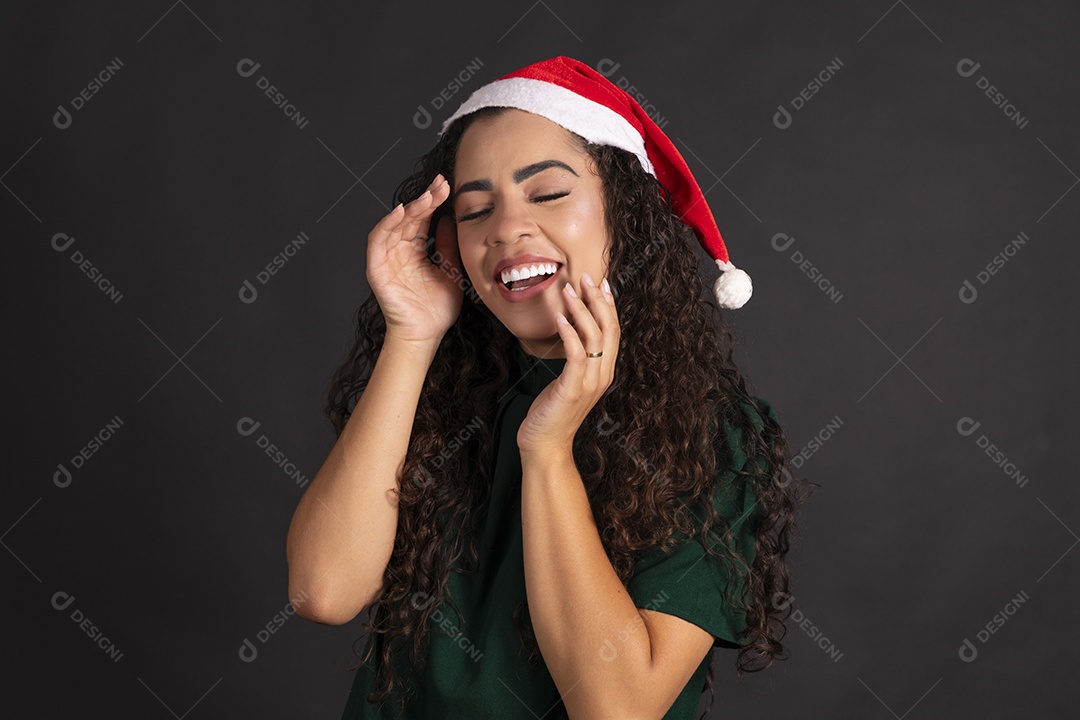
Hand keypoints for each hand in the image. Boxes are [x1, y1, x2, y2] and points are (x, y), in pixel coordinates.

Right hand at [365, 174, 461, 345]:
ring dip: (410, 208)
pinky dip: (387, 224)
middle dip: (425, 199)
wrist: (425, 334)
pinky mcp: (376, 267)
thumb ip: (448, 245)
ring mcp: (387, 258)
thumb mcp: (451, 270)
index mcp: (416, 250)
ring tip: (427, 197)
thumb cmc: (437, 308)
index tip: (447, 186)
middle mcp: (400, 250)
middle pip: (410, 218)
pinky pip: (378, 240)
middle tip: (440, 185)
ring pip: (395, 224)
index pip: (423, 219)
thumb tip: (450, 219)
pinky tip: (401, 212)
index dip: (433, 201)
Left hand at [517, 272, 620, 456]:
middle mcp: (603, 375)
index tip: (602, 283)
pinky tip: (559, 317)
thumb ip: (576, 359)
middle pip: (609, 329)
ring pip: (594, 337)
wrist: (546, 444)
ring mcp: (590, 382)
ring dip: (581, 309)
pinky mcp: (573, 388)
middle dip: (598, 300)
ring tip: (569, 289)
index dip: (610, 305)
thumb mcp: (568, 380)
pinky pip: (576, 354)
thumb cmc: (552, 412)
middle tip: (586, 277)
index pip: (613, 331)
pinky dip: (569, 333)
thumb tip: (571, 330)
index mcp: (604, 371)